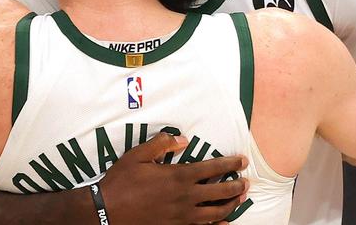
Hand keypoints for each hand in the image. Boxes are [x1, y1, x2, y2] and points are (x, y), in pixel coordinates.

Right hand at [101, 132, 249, 224]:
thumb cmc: (122, 181)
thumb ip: (161, 144)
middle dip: (237, 185)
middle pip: (221, 191)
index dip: (230, 164)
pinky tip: (224, 223)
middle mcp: (186, 197)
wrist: (108, 211)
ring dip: (231, 205)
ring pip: (216, 212)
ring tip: (239, 199)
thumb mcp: (138, 155)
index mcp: (178, 176)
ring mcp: (182, 216)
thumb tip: (182, 139)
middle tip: (246, 181)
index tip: (242, 160)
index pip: (213, 168)